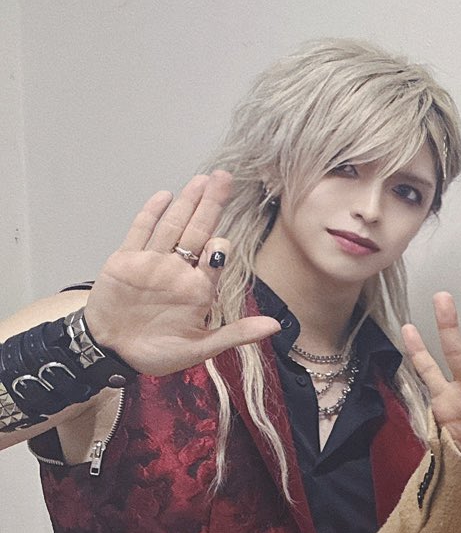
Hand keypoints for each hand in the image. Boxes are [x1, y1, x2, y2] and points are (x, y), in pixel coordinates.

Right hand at [81, 172, 281, 372]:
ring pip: (171, 226)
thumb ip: (236, 334)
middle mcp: (178, 271)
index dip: (219, 247)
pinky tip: (165, 196)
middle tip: (224, 179)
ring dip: (186, 203)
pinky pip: (140, 232)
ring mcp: (152, 263)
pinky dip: (151, 214)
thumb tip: (275, 327)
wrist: (113, 352)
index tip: (220, 243)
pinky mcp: (125, 261)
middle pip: (197, 231)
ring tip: (202, 180)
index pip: (214, 259)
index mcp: (198, 289)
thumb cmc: (157, 353)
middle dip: (211, 205)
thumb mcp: (200, 348)